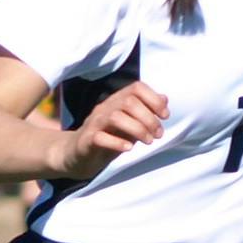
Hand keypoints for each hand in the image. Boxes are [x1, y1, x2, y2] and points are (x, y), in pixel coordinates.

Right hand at [54, 80, 168, 177]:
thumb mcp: (130, 124)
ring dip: (137, 129)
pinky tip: (128, 149)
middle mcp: (105, 107)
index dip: (154, 99)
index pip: (136, 88)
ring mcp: (94, 123)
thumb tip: (165, 98)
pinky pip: (100, 137)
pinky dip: (117, 142)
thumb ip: (145, 112)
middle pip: (129, 102)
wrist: (77, 155)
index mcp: (117, 100)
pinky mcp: (87, 140)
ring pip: (116, 117)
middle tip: (157, 135)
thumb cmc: (108, 138)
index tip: (165, 116)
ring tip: (148, 142)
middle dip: (148, 118)